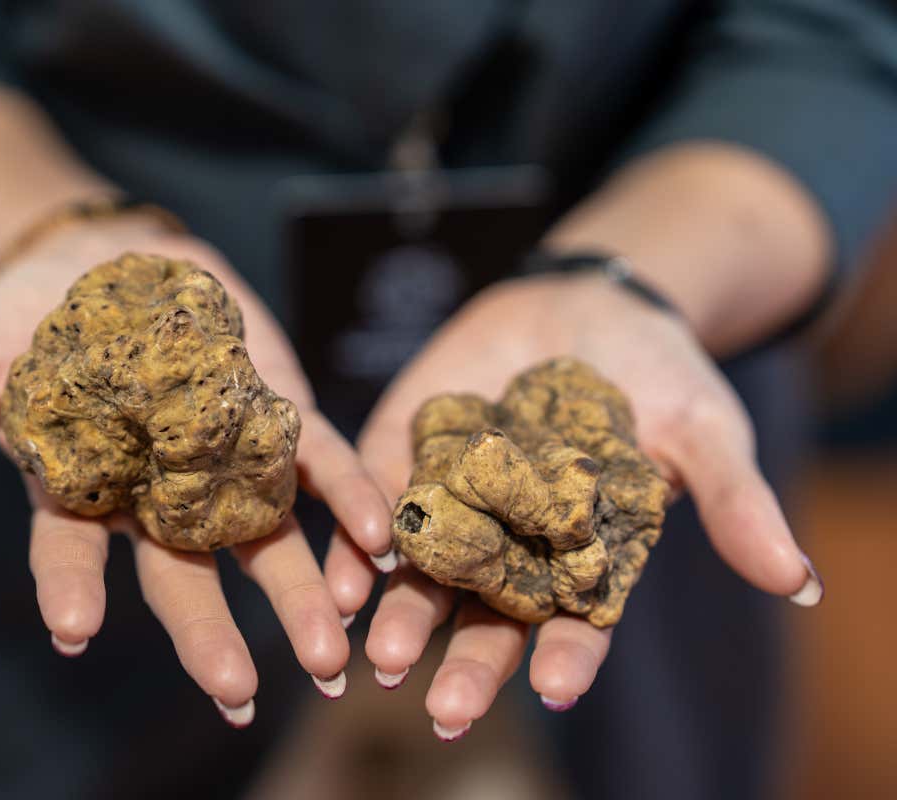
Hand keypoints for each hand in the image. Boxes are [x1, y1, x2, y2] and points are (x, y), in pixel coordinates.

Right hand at [0, 212, 392, 724]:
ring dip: (298, 594)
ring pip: (262, 538)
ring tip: (331, 655)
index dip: (68, 589)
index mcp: (77, 493)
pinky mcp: (272, 415)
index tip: (72, 631)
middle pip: (183, 573)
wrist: (100, 255)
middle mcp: (154, 494)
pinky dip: (344, 502)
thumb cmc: (18, 317)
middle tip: (239, 696)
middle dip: (209, 633)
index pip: (68, 552)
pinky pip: (314, 465)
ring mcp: (219, 460)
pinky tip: (375, 544)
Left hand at [324, 274, 820, 736]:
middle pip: (489, 616)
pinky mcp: (408, 449)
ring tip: (383, 656)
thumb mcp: (701, 431)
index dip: (569, 655)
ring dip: (404, 614)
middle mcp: (513, 544)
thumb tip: (799, 581)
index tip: (556, 690)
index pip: (577, 622)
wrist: (586, 301)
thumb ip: (730, 501)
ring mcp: (456, 500)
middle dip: (470, 663)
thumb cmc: (659, 372)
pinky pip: (380, 498)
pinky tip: (346, 573)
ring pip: (425, 572)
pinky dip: (362, 535)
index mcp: (583, 558)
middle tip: (447, 711)